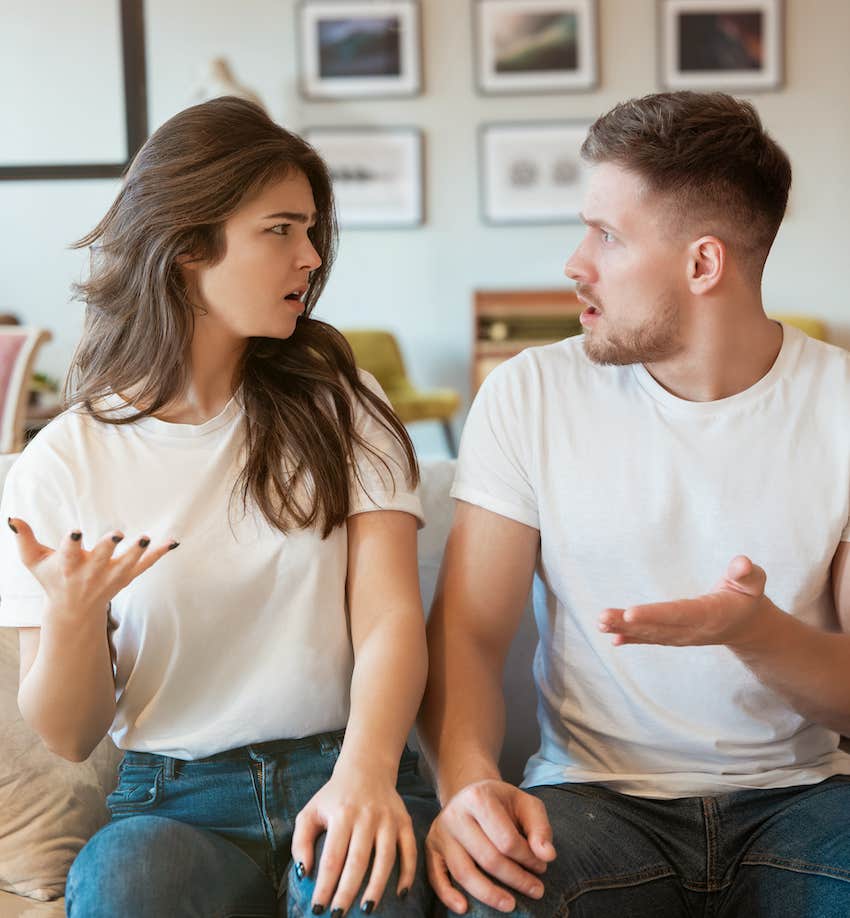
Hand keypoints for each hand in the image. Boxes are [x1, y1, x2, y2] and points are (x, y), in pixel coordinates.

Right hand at [7, 517, 178, 618]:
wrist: (73, 611)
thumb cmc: (52, 579)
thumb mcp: (34, 562)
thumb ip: (24, 539)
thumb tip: (12, 516)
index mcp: (68, 567)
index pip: (68, 554)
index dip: (70, 544)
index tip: (73, 533)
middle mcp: (91, 572)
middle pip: (101, 559)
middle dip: (108, 547)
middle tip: (117, 533)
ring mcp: (111, 576)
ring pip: (127, 563)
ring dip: (139, 551)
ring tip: (148, 537)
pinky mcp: (127, 577)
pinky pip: (146, 565)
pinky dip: (160, 554)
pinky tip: (174, 541)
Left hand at [291, 767, 415, 914]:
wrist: (366, 769)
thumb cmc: (334, 797)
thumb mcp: (310, 811)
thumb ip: (301, 842)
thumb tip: (304, 873)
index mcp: (341, 814)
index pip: (332, 857)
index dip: (324, 885)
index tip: (318, 907)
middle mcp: (366, 816)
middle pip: (358, 861)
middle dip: (347, 892)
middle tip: (338, 915)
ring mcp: (388, 818)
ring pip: (385, 858)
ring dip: (376, 887)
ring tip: (366, 910)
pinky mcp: (404, 821)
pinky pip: (410, 850)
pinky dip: (408, 873)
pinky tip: (400, 893)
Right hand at [425, 779, 555, 913]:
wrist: (471, 794)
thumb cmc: (503, 803)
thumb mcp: (526, 804)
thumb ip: (540, 828)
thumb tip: (547, 856)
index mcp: (478, 797)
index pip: (506, 839)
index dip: (528, 859)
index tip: (541, 866)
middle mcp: (455, 813)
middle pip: (487, 858)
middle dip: (516, 879)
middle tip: (536, 890)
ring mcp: (441, 832)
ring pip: (463, 872)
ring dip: (489, 894)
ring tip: (511, 904)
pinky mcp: (432, 848)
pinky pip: (436, 877)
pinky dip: (448, 895)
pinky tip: (464, 908)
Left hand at [598, 555, 771, 648]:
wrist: (747, 627)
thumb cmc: (747, 597)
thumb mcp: (753, 582)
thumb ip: (747, 574)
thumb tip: (742, 563)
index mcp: (711, 614)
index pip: (679, 614)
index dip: (654, 614)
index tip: (630, 613)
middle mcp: (693, 629)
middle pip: (658, 627)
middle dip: (628, 624)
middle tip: (602, 618)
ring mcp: (683, 636)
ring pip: (651, 634)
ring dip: (623, 629)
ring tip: (600, 623)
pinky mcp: (675, 637)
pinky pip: (652, 640)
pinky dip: (631, 639)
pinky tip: (612, 637)